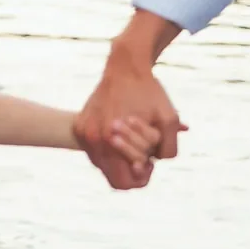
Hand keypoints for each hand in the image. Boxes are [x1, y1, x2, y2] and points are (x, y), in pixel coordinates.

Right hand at [74, 52, 186, 188]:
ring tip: (132, 141)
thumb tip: (149, 164)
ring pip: (102, 164)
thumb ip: (166, 150)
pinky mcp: (80, 124)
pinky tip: (120, 133)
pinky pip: (94, 150)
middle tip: (143, 155)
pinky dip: (108, 148)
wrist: (125, 66)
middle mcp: (92, 138)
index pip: (123, 182)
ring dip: (118, 159)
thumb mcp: (169, 120)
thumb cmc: (149, 92)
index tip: (150, 162)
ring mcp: (83, 131)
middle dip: (130, 170)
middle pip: (112, 177)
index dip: (142, 178)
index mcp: (111, 139)